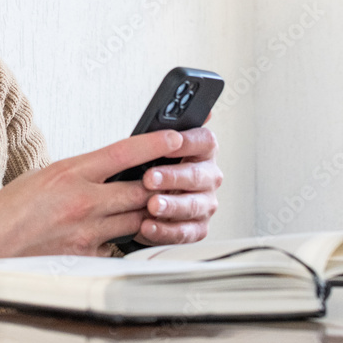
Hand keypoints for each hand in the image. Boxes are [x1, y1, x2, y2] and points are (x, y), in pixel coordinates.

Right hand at [0, 130, 189, 258]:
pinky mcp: (86, 256)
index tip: (176, 138)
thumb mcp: (44, 176)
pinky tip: (123, 234)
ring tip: (157, 204)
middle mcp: (82, 200)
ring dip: (148, 212)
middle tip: (176, 175)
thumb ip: (80, 172)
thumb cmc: (9, 211)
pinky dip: (124, 239)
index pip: (124, 152)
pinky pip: (119, 245)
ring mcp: (87, 231)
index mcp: (69, 172)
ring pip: (137, 218)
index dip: (156, 144)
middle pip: (140, 188)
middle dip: (160, 183)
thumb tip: (112, 168)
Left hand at [132, 127, 221, 246]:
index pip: (205, 141)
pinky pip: (186, 232)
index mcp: (201, 152)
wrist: (135, 202)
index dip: (189, 141)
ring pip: (194, 205)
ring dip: (171, 205)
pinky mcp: (196, 228)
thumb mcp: (151, 148)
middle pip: (199, 175)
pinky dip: (166, 230)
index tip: (171, 141)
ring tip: (150, 205)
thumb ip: (165, 131)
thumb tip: (198, 110)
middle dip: (173, 176)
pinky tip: (148, 226)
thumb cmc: (147, 168)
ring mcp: (204, 204)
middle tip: (150, 177)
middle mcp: (207, 177)